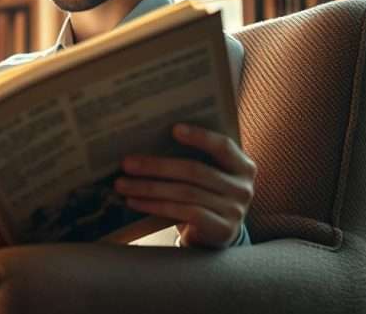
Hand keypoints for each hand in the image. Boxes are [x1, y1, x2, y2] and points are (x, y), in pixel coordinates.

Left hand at [115, 123, 255, 248]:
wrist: (214, 236)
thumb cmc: (204, 196)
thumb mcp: (205, 176)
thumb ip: (192, 158)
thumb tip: (147, 139)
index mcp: (242, 166)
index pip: (223, 146)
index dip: (200, 137)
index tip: (173, 129)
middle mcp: (243, 187)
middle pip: (195, 171)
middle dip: (157, 166)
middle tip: (127, 163)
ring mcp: (234, 210)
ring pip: (185, 193)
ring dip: (149, 188)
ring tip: (122, 184)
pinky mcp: (221, 229)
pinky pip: (184, 212)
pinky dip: (155, 206)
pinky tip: (135, 202)